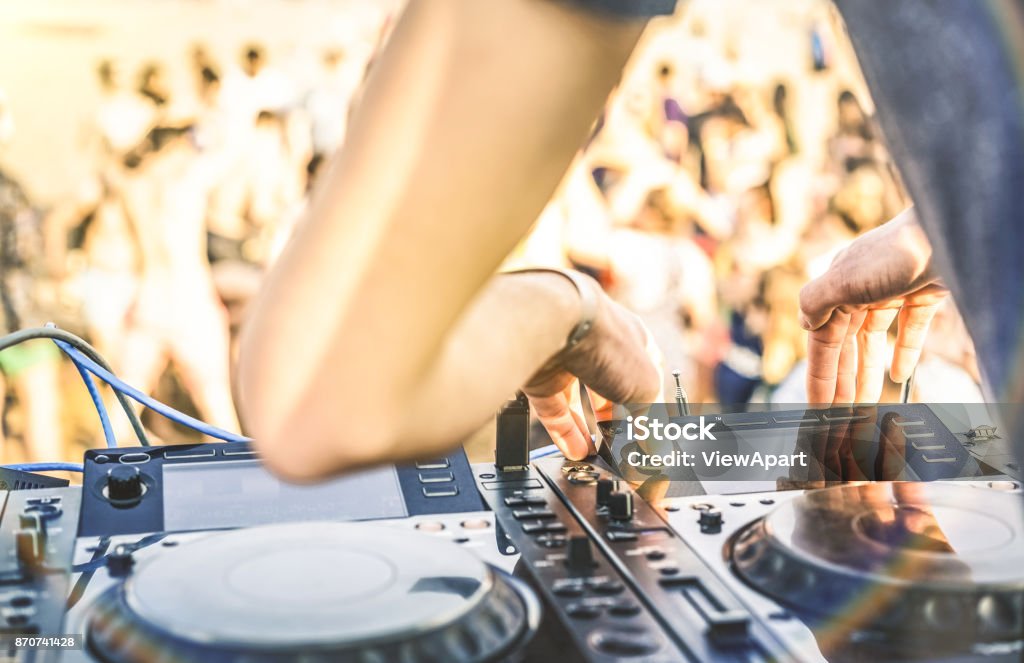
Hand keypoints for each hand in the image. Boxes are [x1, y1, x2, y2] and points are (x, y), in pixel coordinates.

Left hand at [522, 273, 661, 458]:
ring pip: (581, 402)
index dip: (652, 410)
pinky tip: (577, 452)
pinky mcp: (541, 376)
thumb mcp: (646, 386)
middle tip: (625, 452)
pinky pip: (555, 410)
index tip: (653, 439)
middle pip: (614, 393)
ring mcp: (569, 361)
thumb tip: (656, 451)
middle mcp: (600, 348)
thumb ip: (651, 420)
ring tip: (598, 457)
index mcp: (633, 340)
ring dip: (590, 432)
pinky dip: (565, 432)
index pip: (649, 379)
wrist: (552, 324)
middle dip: (620, 425)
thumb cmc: (606, 341)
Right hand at [799, 208, 946, 403]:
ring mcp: (891, 291)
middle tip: (842, 414)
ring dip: (867, 372)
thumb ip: (815, 301)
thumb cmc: (896, 252)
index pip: (822, 341)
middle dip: (843, 380)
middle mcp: (860, 289)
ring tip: (866, 402)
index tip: (819, 407)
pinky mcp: (922, 294)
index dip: (820, 376)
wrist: (951, 231)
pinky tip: (900, 374)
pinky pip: (908, 330)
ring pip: (872, 341)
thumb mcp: (843, 278)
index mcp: (837, 286)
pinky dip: (903, 353)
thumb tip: (803, 324)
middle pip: (846, 345)